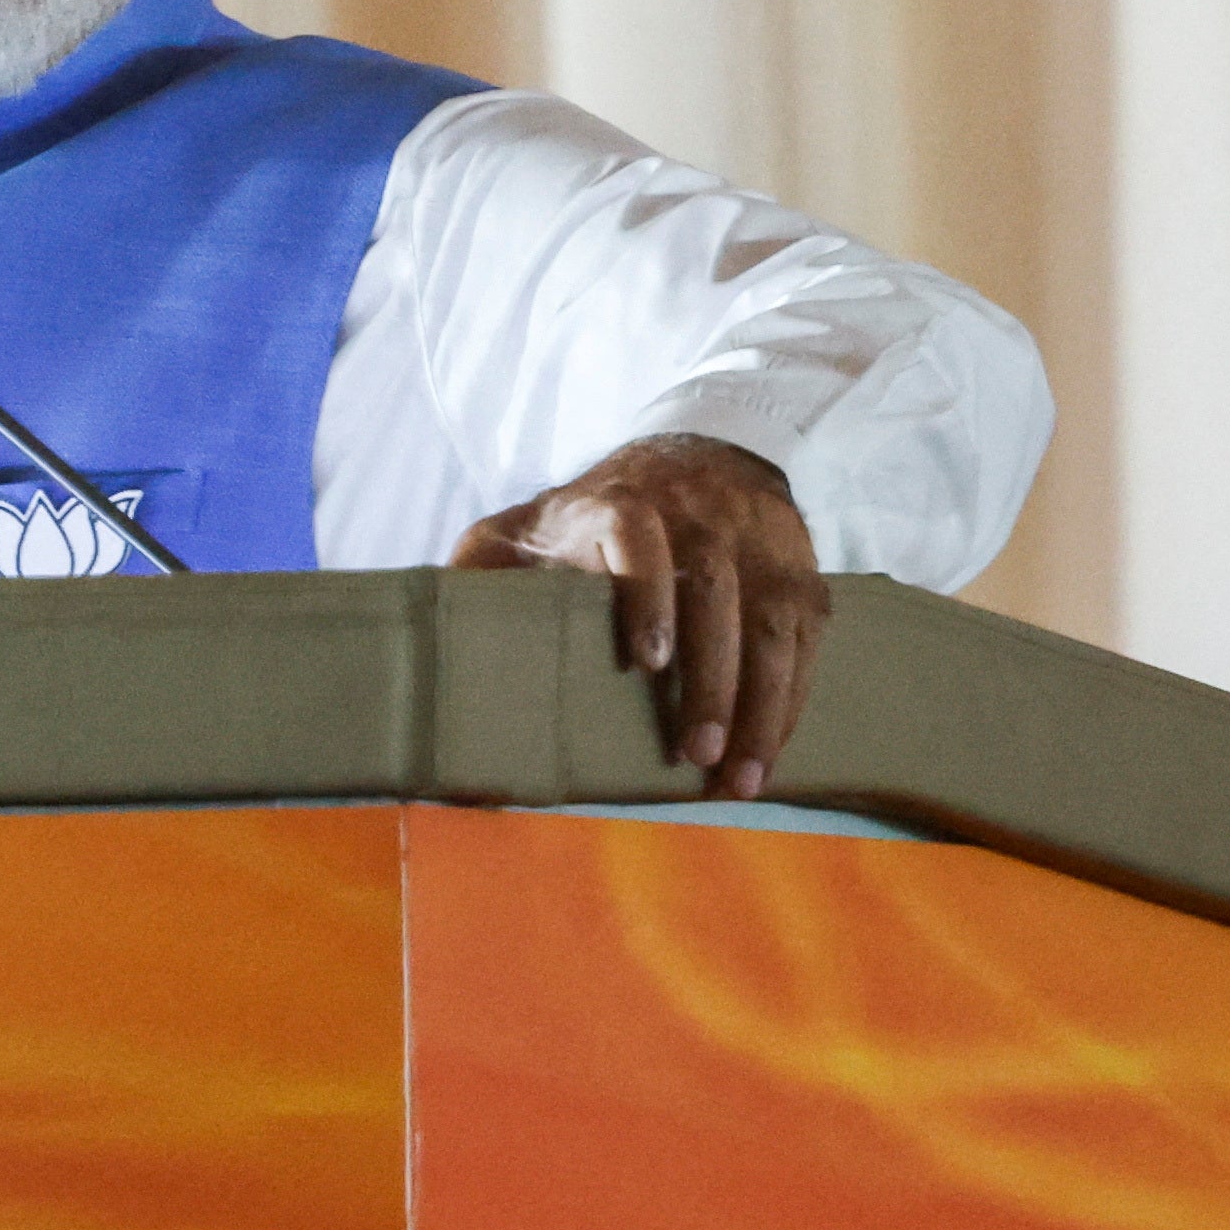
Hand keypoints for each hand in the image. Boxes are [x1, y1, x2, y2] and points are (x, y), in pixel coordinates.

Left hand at [448, 434, 826, 798]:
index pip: (637, 532)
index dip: (646, 593)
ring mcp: (754, 539)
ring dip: (763, 703)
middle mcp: (695, 513)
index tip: (646, 661)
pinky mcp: (798, 567)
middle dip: (711, 678)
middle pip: (713, 588)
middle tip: (693, 754)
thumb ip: (477, 572)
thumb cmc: (587, 515)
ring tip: (740, 776)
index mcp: (617, 501)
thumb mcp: (519, 528)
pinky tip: (774, 750)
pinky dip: (795, 696)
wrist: (693, 453)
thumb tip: (424, 641)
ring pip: (772, 617)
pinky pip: (806, 634)